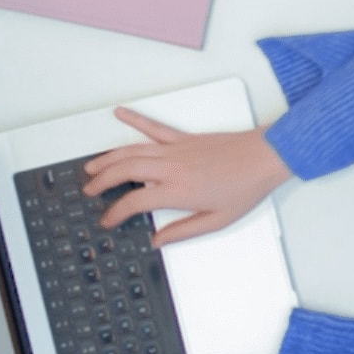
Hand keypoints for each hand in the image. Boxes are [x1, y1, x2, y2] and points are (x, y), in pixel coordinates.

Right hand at [84, 108, 292, 248]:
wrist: (265, 157)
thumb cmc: (246, 187)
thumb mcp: (218, 220)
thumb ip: (183, 231)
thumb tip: (158, 240)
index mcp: (178, 191)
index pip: (134, 202)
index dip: (115, 213)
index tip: (107, 220)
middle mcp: (171, 167)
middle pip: (124, 171)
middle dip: (101, 181)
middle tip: (88, 190)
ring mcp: (176, 149)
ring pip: (131, 150)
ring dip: (108, 157)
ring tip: (91, 166)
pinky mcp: (184, 138)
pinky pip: (153, 127)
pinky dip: (135, 118)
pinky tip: (120, 113)